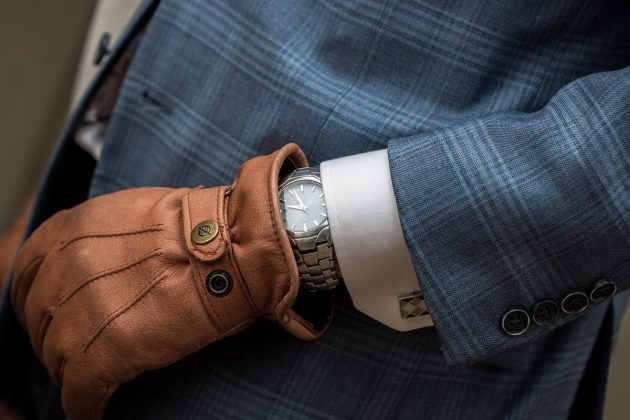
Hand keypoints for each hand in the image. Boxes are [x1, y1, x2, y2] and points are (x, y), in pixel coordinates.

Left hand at [11, 144, 330, 418]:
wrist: (237, 246)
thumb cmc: (203, 227)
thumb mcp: (134, 211)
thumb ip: (99, 235)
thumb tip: (94, 261)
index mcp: (70, 232)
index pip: (27, 274)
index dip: (41, 299)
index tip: (56, 313)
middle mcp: (65, 271)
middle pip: (40, 320)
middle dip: (59, 336)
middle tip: (84, 345)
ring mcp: (82, 314)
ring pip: (57, 360)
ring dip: (75, 370)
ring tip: (97, 375)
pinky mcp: (106, 354)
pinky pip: (80, 393)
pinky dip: (89, 404)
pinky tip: (99, 406)